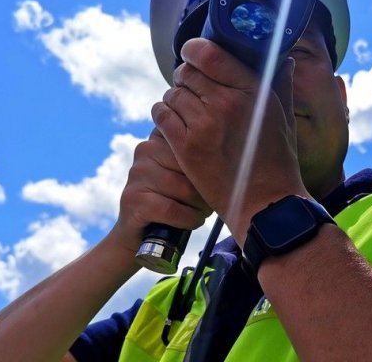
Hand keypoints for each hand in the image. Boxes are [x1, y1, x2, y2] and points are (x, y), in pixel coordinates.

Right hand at [112, 128, 209, 255]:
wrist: (139, 234)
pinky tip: (189, 221)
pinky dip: (187, 219)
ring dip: (199, 207)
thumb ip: (201, 155)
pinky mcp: (132, 199)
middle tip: (206, 201)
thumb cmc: (173, 199)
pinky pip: (172, 209)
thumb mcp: (186, 173)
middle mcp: (145, 149)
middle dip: (206, 189)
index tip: (214, 178)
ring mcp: (137, 173)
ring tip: (199, 211)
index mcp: (160, 137)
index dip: (211, 166)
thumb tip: (239, 150)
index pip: (196, 142)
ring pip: (185, 189)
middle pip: (193, 166)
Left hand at [152, 38, 308, 244]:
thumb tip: (285, 57)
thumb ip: (281, 83)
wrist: (266, 204)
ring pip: (172, 94)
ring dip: (175, 98)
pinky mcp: (186, 147)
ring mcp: (204, 125)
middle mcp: (226, 103)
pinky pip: (161, 115)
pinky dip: (163, 114)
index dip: (194, 51)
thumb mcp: (284, 117)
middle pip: (187, 72)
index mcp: (251, 90)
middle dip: (186, 78)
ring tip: (185, 110)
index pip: (209, 53)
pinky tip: (174, 122)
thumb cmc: (279, 160)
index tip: (193, 55)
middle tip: (192, 89)